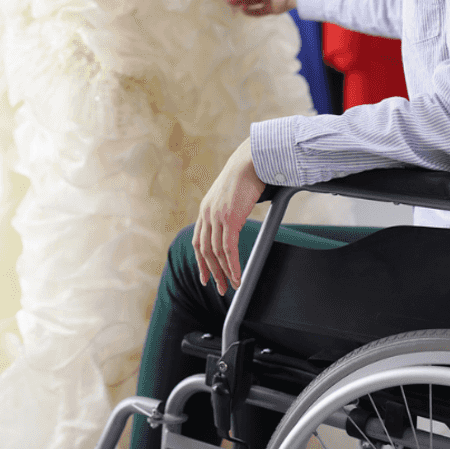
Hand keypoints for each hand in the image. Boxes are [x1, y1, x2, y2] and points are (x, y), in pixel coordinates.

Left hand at [193, 138, 265, 295]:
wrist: (251, 160)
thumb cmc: (246, 175)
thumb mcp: (231, 196)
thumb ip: (229, 210)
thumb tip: (237, 220)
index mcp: (205, 209)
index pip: (198, 241)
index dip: (201, 262)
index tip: (205, 277)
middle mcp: (206, 214)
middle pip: (205, 251)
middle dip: (212, 272)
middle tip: (219, 288)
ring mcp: (216, 216)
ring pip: (217, 253)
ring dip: (224, 272)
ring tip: (232, 286)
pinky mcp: (229, 218)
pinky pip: (229, 249)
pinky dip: (233, 265)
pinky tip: (238, 276)